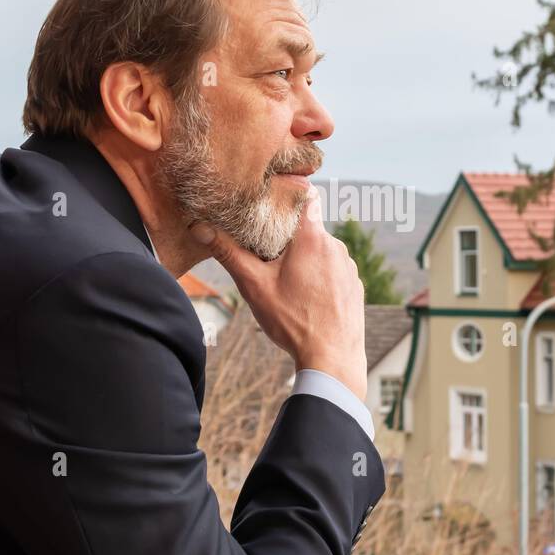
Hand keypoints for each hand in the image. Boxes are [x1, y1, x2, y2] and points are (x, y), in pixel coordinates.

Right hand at [190, 191, 366, 401]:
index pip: (306, 196)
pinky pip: (333, 271)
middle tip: (266, 254)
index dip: (289, 195)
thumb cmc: (293, 322)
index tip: (272, 202)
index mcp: (312, 238)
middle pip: (309, 228)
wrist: (332, 359)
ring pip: (321, 251)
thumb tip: (199, 227)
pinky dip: (319, 278)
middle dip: (288, 237)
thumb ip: (228, 253)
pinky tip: (305, 299)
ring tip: (285, 282)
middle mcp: (336, 246)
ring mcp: (348, 266)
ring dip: (304, 259)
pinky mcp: (355, 285)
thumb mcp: (254, 286)